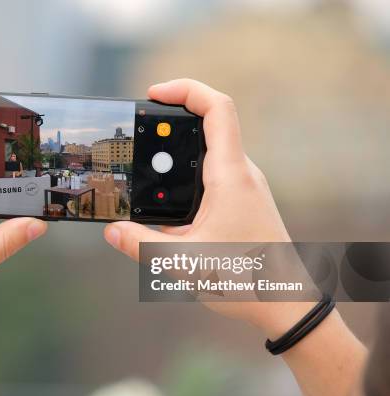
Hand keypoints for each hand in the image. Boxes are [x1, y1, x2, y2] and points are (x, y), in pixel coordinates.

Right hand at [103, 79, 309, 334]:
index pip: (217, 109)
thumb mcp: (183, 262)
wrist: (287, 302)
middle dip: (172, 123)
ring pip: (210, 152)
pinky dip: (188, 175)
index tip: (154, 94)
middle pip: (209, 125)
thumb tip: (112, 231)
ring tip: (148, 168)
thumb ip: (141, 244)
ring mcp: (245, 186)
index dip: (186, 89)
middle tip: (140, 133)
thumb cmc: (246, 281)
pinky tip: (168, 198)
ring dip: (178, 154)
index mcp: (230, 176)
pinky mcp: (244, 200)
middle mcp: (242, 173)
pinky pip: (214, 174)